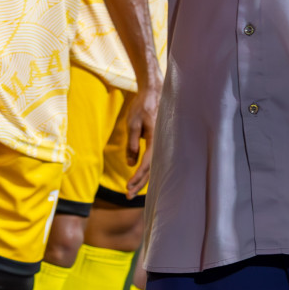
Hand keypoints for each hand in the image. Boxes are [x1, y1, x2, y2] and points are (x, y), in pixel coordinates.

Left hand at [123, 79, 159, 196]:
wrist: (153, 93)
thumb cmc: (142, 107)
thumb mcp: (133, 124)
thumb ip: (132, 143)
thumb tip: (131, 164)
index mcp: (155, 140)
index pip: (147, 164)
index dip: (138, 177)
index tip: (128, 187)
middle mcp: (160, 144)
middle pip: (151, 170)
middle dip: (139, 184)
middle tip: (128, 196)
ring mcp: (161, 144)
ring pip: (153, 167)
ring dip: (142, 180)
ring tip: (131, 191)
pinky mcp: (158, 142)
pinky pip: (153, 161)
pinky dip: (146, 171)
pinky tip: (139, 179)